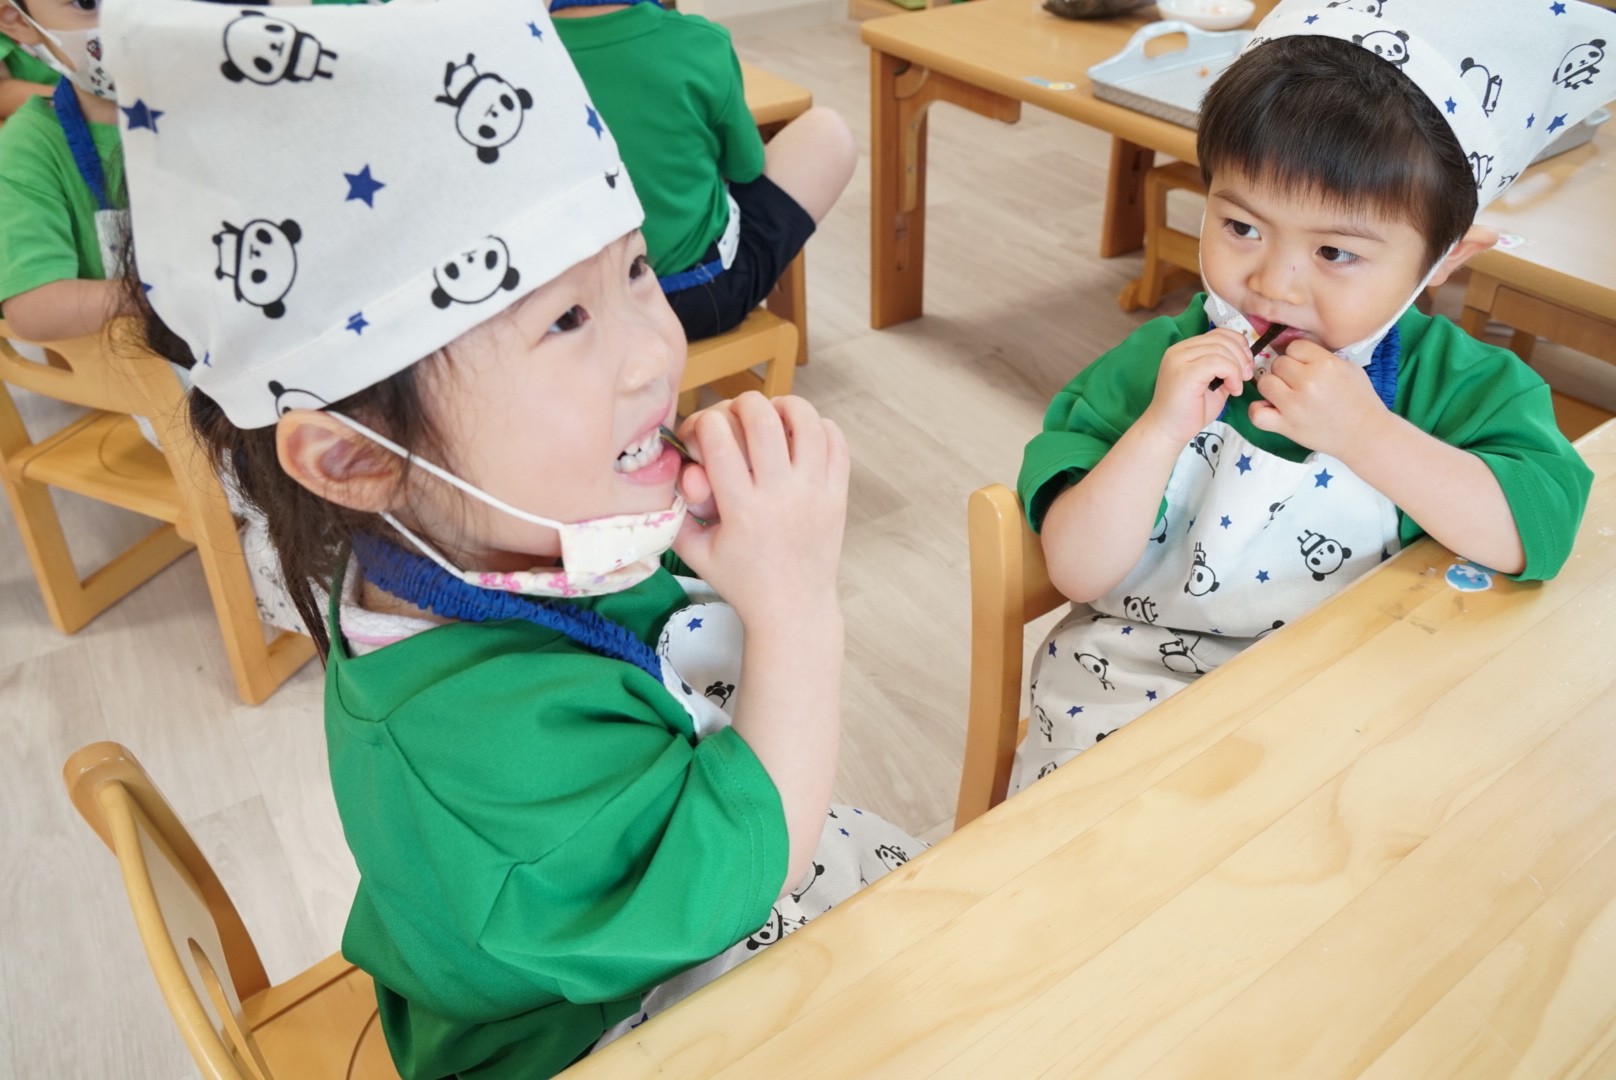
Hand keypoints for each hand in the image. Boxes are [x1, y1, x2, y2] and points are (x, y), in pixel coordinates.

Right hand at [672, 393, 849, 621]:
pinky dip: (820, 426)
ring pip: (807, 422)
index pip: (718, 438)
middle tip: (735, 415)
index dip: (702, 422)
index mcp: (742, 509)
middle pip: (763, 418)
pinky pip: (837, 443)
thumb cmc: (741, 581)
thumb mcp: (695, 553)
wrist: (793, 609)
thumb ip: (675, 511)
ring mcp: (815, 494)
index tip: (699, 433)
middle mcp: (781, 496)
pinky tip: (801, 434)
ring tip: (773, 414)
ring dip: (785, 406)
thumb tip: (673, 466)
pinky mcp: (837, 496)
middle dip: (741, 403)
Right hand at [1138, 329, 1253, 448]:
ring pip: (1221, 349)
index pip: (1217, 334)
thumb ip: (1224, 367)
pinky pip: (1218, 362)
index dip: (1238, 345)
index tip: (1246, 366)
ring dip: (1238, 367)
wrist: (1167, 432)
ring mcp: (1179, 359)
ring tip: (1237, 386)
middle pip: (1221, 338)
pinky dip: (1232, 374)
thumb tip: (1245, 357)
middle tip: (1246, 377)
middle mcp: (1179, 350)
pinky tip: (1233, 390)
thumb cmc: (1189, 412)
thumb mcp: (1213, 384)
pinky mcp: (1185, 372)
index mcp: (1185, 350)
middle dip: (1241, 356)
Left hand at [1249, 339, 1390, 459]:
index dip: (1298, 355)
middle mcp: (1308, 382)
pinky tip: (1270, 409)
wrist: (1364, 433)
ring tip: (1286, 395)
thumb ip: (1322, 356)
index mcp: (1325, 364)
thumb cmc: (1359, 399)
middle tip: (1298, 383)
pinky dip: (1258, 410)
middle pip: (1278, 363)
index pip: (1294, 346)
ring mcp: (1294, 405)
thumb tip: (1296, 350)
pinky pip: (1256, 413)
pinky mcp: (1286, 426)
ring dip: (1272, 387)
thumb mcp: (1348, 367)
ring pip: (1264, 382)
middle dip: (1286, 371)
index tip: (1305, 366)